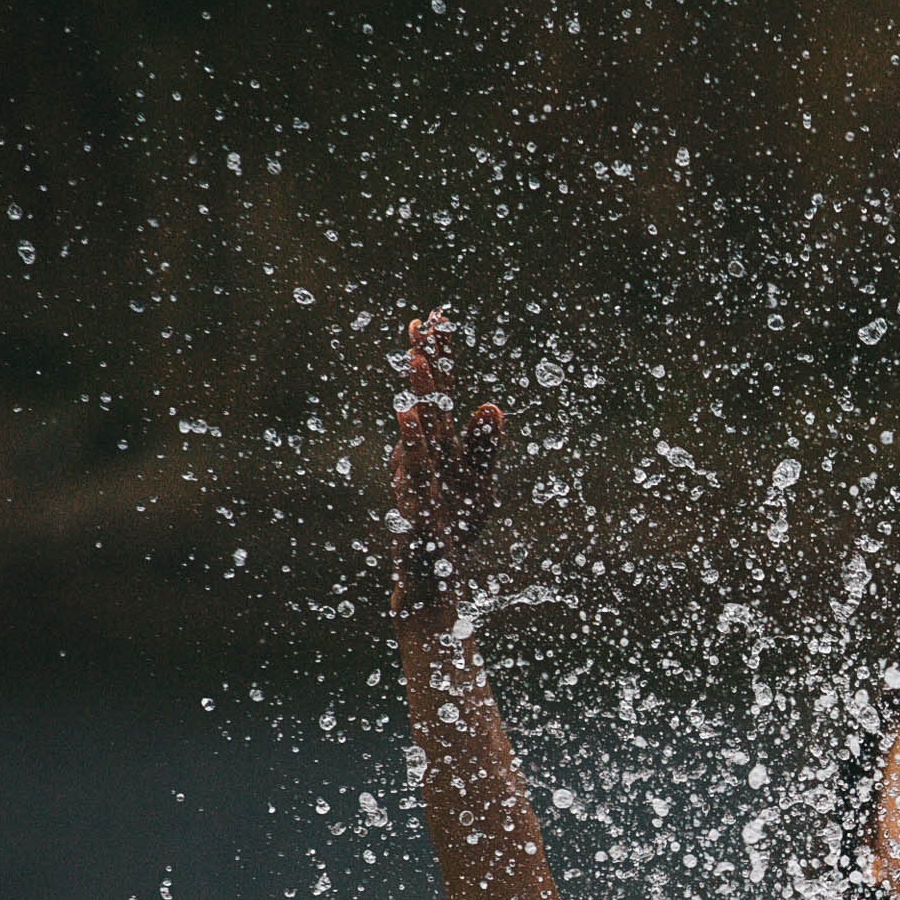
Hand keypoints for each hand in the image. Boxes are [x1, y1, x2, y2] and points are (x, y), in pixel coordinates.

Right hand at [387, 310, 504, 618]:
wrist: (430, 584)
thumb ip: (484, 446)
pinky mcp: (412, 506)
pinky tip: (407, 417)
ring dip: (417, 393)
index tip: (438, 315)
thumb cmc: (451, 531)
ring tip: (416, 357)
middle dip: (426, 361)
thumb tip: (492, 405)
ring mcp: (415, 479)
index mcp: (440, 445)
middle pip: (426, 400)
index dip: (439, 355)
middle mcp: (422, 455)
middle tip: (424, 321)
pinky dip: (410, 443)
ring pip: (417, 429)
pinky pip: (411, 470)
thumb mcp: (478, 485)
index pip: (439, 391)